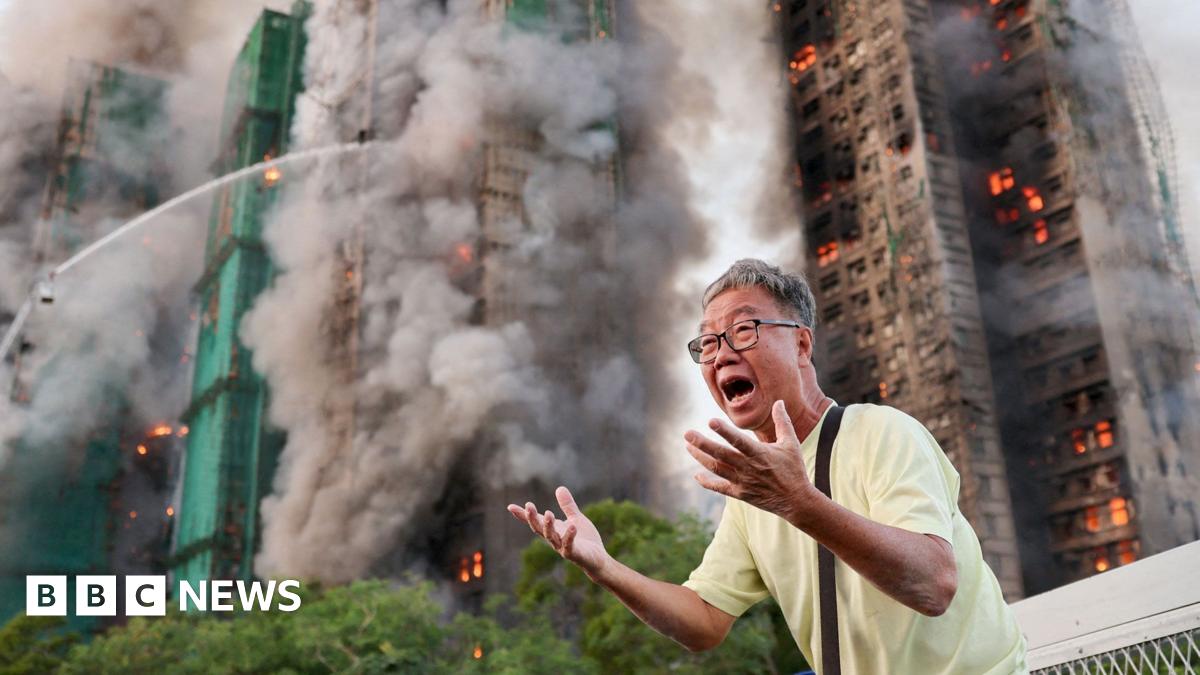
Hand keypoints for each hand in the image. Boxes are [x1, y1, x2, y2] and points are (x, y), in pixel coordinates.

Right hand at [507, 486, 609, 579]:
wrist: (598, 559)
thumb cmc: (586, 540)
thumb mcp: (575, 519)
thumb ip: (567, 506)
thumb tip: (559, 488)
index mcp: (554, 530)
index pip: (535, 521)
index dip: (523, 515)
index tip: (510, 507)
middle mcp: (554, 539)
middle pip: (539, 529)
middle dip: (532, 518)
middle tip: (528, 505)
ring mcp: (563, 547)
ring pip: (551, 537)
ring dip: (548, 526)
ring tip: (549, 513)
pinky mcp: (574, 554)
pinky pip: (569, 546)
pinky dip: (569, 536)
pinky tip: (572, 527)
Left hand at [685, 400, 819, 522]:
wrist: (796, 501)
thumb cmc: (793, 469)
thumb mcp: (791, 443)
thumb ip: (783, 422)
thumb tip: (779, 401)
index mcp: (760, 454)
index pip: (739, 441)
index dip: (724, 431)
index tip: (710, 421)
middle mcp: (748, 468)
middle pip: (721, 454)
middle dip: (702, 444)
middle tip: (687, 434)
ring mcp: (742, 481)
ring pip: (717, 469)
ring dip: (700, 457)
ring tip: (687, 446)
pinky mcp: (740, 493)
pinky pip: (719, 488)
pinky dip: (707, 482)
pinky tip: (697, 475)